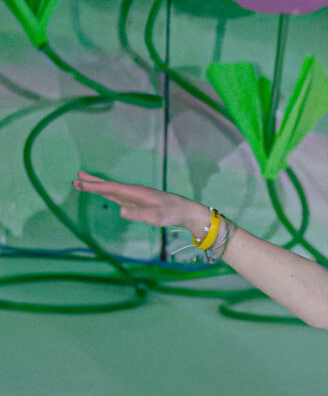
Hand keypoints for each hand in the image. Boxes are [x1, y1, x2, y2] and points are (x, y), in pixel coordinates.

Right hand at [73, 171, 210, 238]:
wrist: (185, 211)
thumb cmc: (172, 213)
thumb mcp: (156, 217)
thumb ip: (139, 214)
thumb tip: (121, 211)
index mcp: (135, 192)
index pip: (110, 188)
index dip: (94, 186)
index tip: (79, 183)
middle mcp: (133, 191)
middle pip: (109, 185)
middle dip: (92, 182)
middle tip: (74, 178)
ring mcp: (134, 196)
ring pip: (112, 189)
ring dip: (97, 185)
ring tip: (81, 180)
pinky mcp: (137, 201)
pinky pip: (117, 195)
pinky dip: (107, 192)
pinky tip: (102, 191)